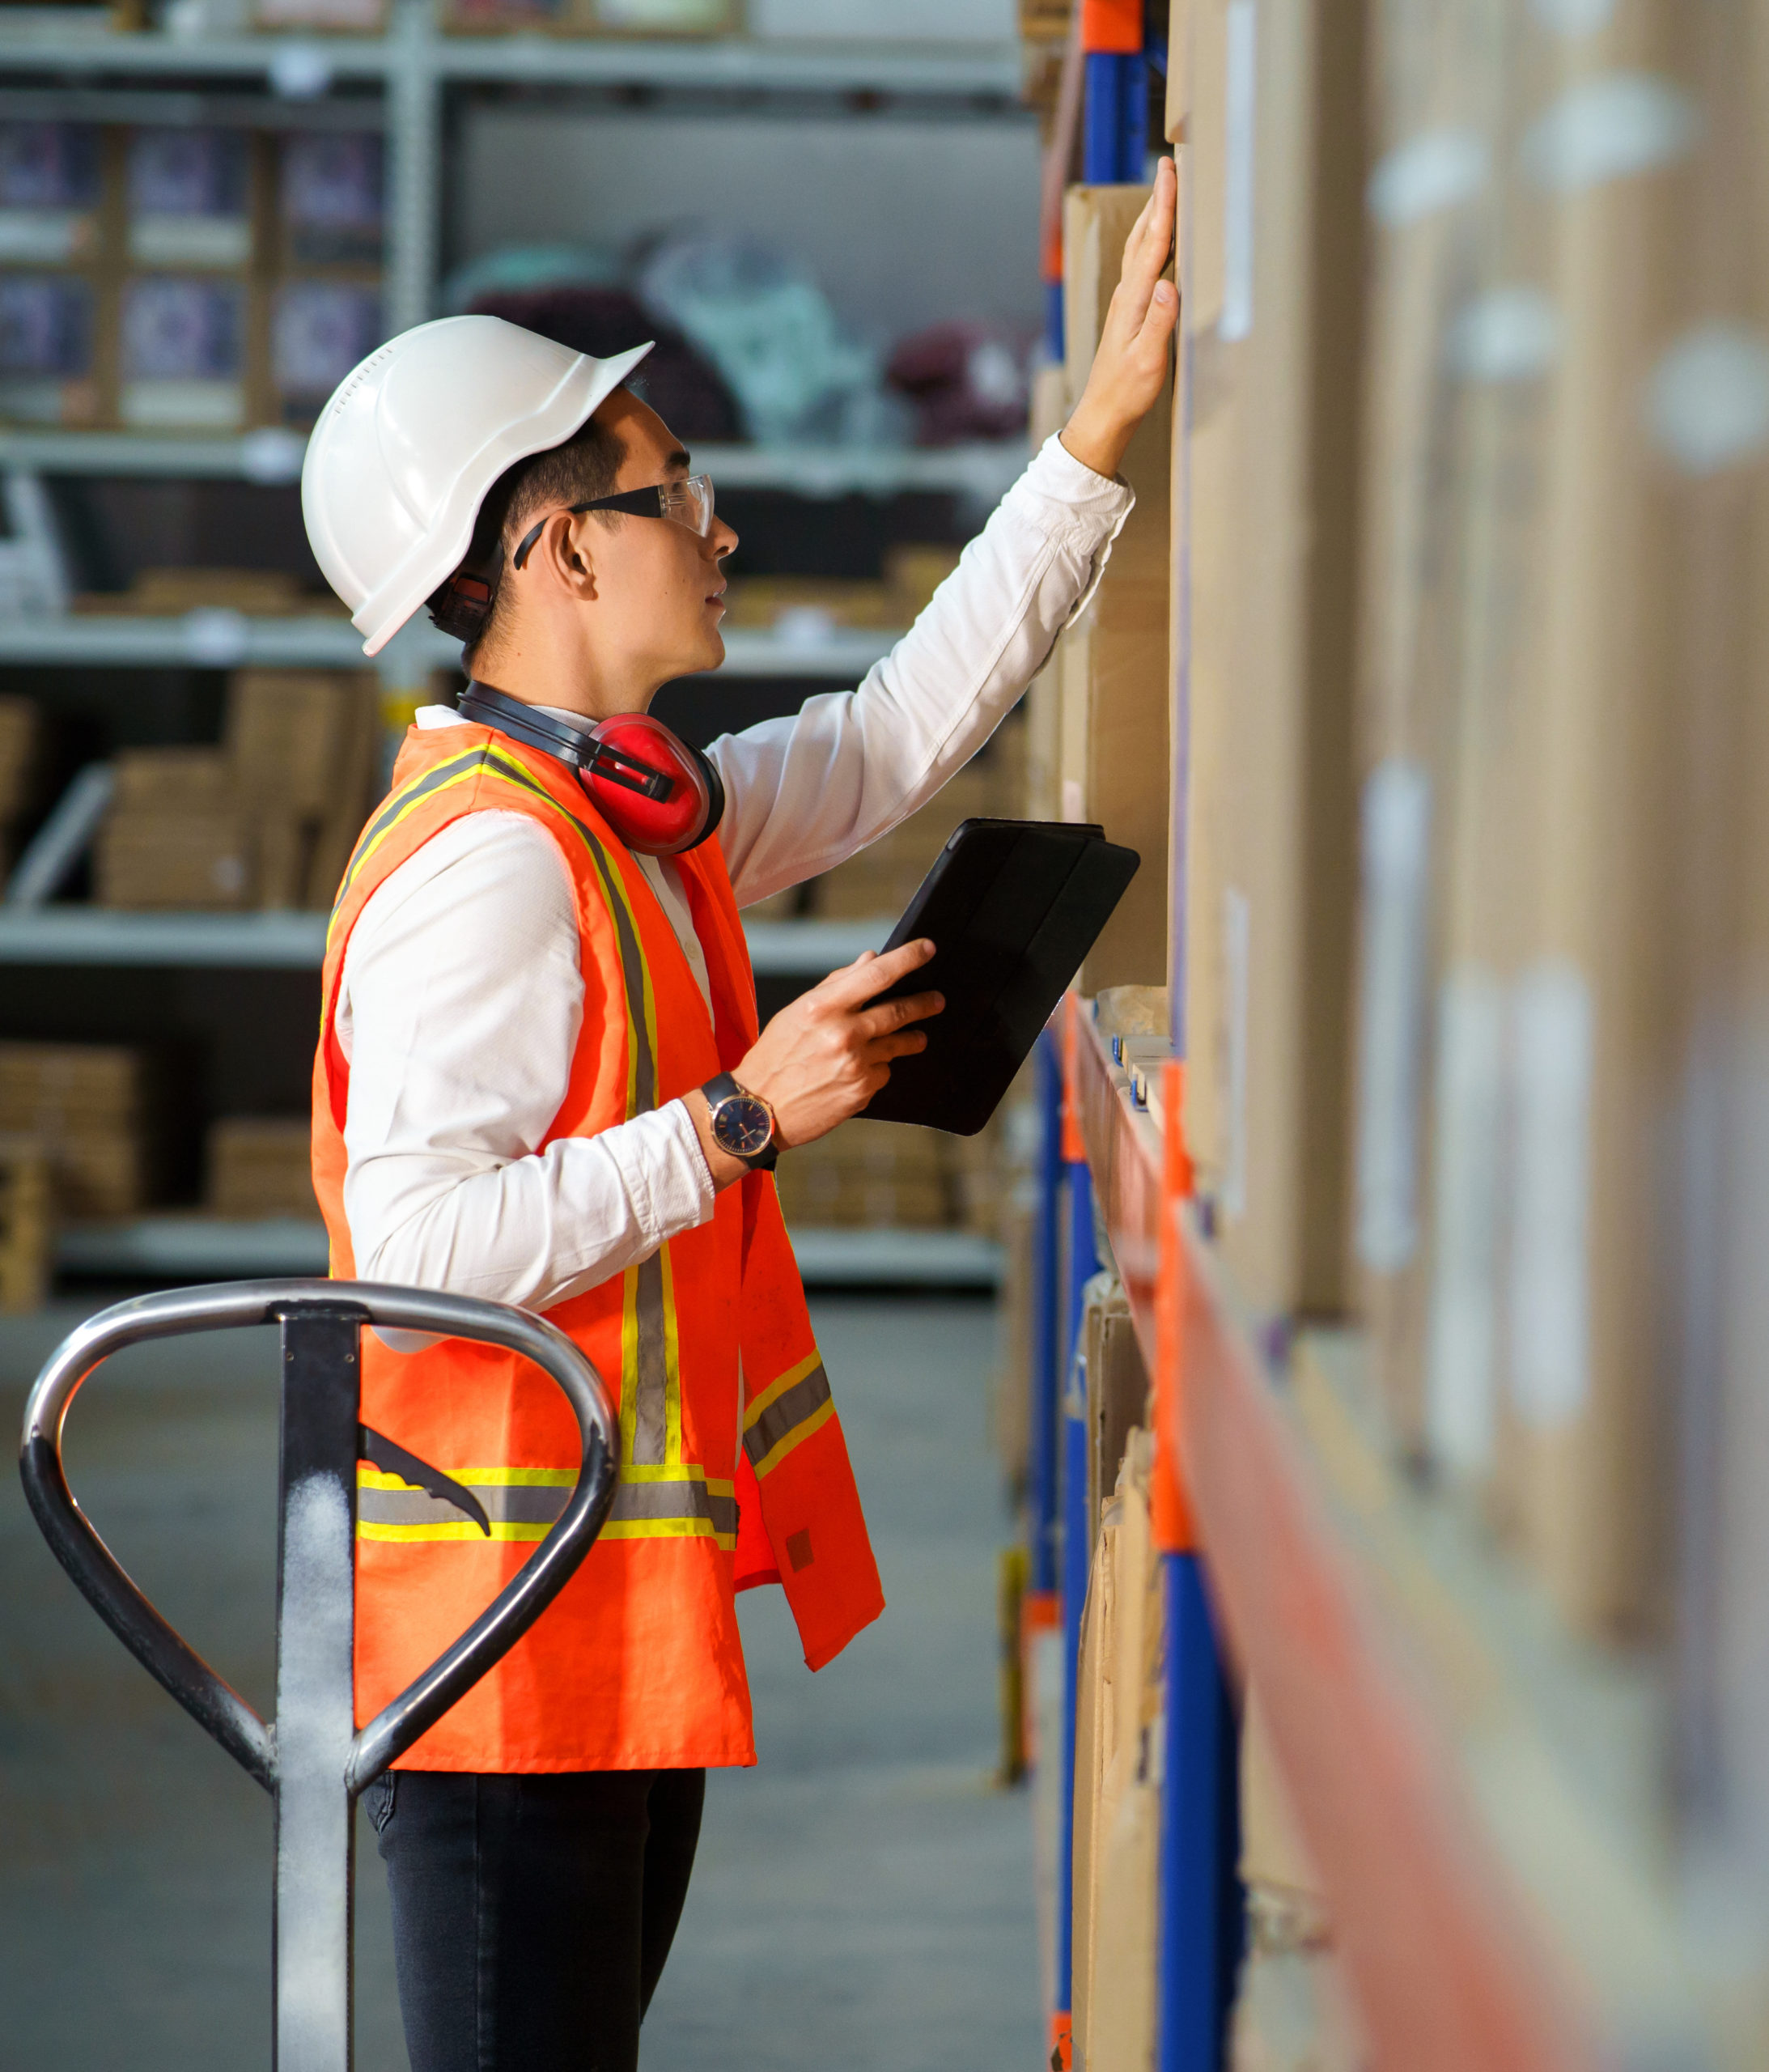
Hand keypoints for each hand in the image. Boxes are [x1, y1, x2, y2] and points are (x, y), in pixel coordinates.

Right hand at [684, 939, 942, 1185]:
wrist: (757, 1110)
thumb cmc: (774, 1058)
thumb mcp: (796, 1013)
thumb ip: (835, 985)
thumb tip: (870, 959)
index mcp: (822, 1007)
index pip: (877, 974)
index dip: (908, 958)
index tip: (928, 949)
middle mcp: (842, 1034)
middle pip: (898, 1010)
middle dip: (924, 1003)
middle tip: (936, 1000)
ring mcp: (855, 1065)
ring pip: (897, 1044)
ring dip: (910, 1039)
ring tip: (915, 1038)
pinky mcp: (862, 1092)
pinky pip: (884, 1073)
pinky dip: (878, 1069)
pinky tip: (862, 1072)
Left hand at [1061, 155, 1178, 480]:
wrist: (1101, 417)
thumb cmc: (1126, 394)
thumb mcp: (1147, 362)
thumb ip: (1160, 323)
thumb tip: (1170, 284)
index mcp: (1133, 301)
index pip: (1153, 244)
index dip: (1164, 206)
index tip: (1171, 171)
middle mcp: (1126, 296)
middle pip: (1143, 236)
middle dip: (1158, 199)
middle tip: (1170, 165)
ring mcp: (1126, 304)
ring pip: (1139, 248)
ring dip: (1152, 217)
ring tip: (1165, 191)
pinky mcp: (1128, 314)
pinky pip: (1141, 266)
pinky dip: (1151, 243)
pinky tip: (1157, 243)